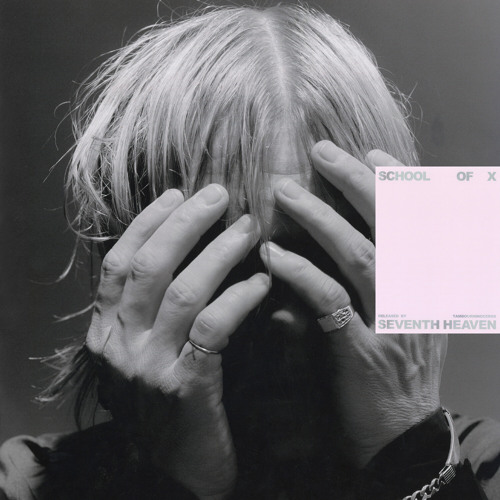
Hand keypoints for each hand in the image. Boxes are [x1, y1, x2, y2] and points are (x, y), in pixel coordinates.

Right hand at [86, 184, 268, 498]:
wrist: (173, 473)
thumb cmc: (167, 403)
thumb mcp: (145, 352)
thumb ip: (153, 310)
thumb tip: (188, 252)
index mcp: (107, 330)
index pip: (120, 262)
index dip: (149, 223)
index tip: (178, 193)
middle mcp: (119, 344)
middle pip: (149, 265)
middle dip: (185, 223)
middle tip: (220, 194)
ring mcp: (148, 366)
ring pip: (181, 290)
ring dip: (219, 252)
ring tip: (249, 228)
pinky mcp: (184, 387)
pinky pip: (212, 328)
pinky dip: (238, 298)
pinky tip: (262, 281)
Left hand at [260, 142, 446, 467]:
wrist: (399, 437)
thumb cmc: (392, 372)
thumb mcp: (399, 317)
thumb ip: (380, 279)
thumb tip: (343, 235)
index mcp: (430, 284)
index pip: (420, 219)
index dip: (397, 182)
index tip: (368, 152)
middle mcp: (419, 296)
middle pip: (394, 225)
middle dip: (358, 182)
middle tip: (321, 151)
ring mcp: (394, 323)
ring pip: (361, 255)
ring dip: (321, 219)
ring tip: (283, 191)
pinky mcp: (364, 351)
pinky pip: (331, 301)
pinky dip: (301, 273)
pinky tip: (272, 254)